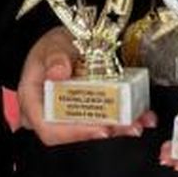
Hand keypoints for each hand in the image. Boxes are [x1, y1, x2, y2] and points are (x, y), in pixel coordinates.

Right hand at [16, 27, 154, 145]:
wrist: (67, 42)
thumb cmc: (53, 47)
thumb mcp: (52, 45)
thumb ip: (54, 57)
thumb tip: (58, 72)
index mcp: (34, 103)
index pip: (49, 129)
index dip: (75, 133)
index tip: (101, 128)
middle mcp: (52, 115)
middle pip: (76, 134)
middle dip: (106, 132)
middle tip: (130, 126)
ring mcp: (71, 117)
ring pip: (93, 130)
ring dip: (120, 128)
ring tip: (140, 121)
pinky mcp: (88, 115)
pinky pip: (105, 122)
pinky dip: (125, 120)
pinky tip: (143, 115)